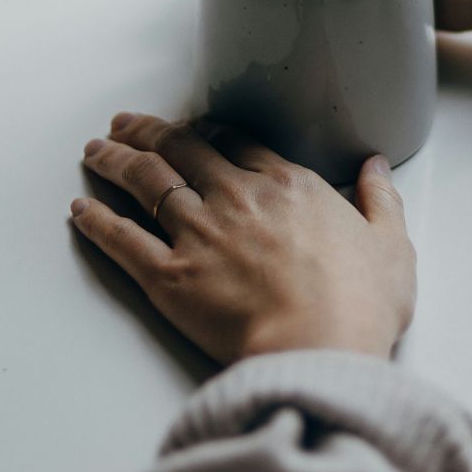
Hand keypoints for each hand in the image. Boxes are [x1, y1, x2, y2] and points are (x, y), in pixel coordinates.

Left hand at [71, 112, 414, 363]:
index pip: (235, 143)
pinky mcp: (169, 276)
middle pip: (181, 149)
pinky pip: (121, 239)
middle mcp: (235, 198)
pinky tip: (79, 209)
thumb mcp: (392, 246)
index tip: (191, 127)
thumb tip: (376, 168)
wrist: (319, 348)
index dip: (206, 131)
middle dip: (149, 131)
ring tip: (95, 149)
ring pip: (146, 182)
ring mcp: (198, 233)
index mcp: (287, 186)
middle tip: (125, 122)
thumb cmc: (360, 305)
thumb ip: (381, 200)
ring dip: (115, 161)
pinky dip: (97, 221)